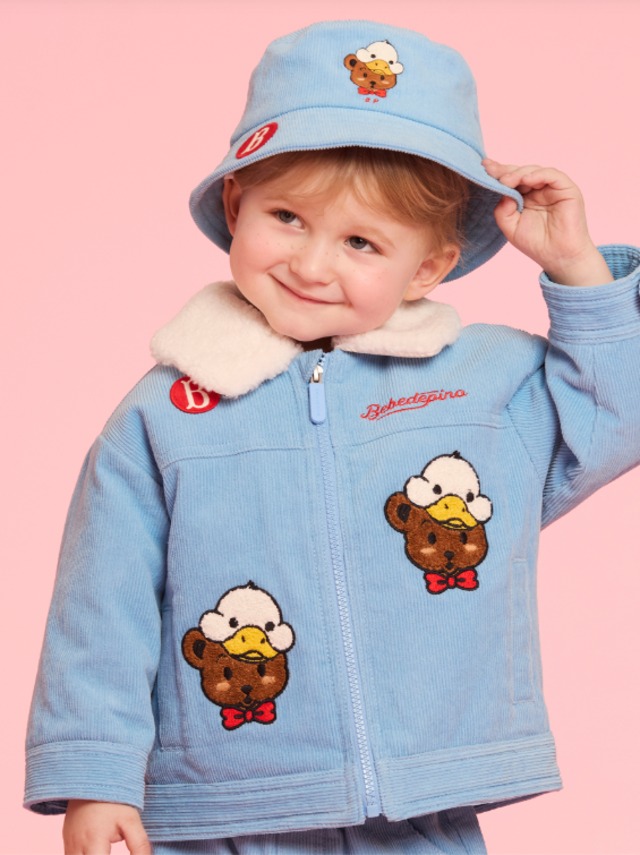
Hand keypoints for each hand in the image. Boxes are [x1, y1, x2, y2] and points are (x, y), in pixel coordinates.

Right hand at [63, 800, 151, 854]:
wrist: (93, 777)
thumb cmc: (114, 799)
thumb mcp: (131, 820)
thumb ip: (139, 846)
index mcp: (93, 842)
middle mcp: (76, 847)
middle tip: (110, 851)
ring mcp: (68, 845)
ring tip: (106, 850)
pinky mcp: (66, 842)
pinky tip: (100, 850)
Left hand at [483, 159, 612, 285]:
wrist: (559, 257)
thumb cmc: (536, 244)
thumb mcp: (511, 227)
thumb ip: (502, 210)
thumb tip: (502, 191)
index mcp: (524, 197)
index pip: (511, 180)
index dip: (498, 173)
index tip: (484, 168)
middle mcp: (538, 189)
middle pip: (520, 172)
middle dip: (505, 171)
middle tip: (491, 170)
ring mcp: (552, 188)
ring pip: (534, 170)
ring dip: (518, 173)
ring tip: (506, 180)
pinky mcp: (567, 188)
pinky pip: (552, 175)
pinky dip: (538, 174)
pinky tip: (526, 180)